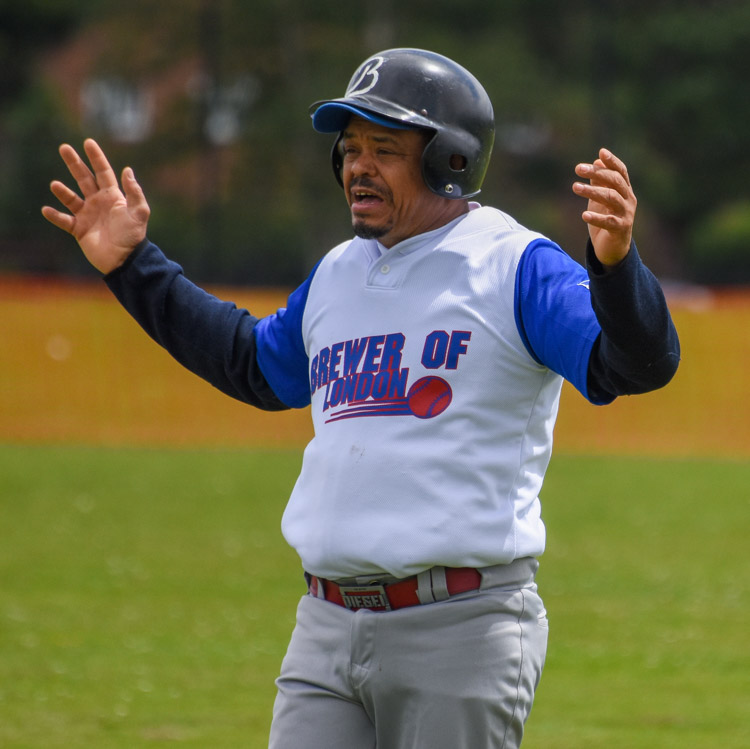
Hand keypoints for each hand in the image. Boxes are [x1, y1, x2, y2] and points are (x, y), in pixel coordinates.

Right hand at [42, 139, 149, 273]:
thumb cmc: (133, 236)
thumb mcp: (139, 213)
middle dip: (75, 164)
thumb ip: (134, 192)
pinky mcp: (80, 230)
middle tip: (64, 148)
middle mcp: (99, 203)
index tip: (88, 142)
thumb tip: (128, 170)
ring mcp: (88, 215)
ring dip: (63, 191)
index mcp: (113, 197)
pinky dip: (55, 216)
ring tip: (55, 184)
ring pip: (71, 198)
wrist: (125, 260)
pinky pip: (64, 220)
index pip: (103, 172)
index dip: (96, 158)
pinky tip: (46, 209)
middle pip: (84, 179)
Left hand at [572, 148, 636, 266]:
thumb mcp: (600, 199)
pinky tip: (584, 215)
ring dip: (592, 191)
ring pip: (611, 198)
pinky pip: (609, 222)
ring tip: (575, 187)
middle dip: (597, 173)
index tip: (601, 152)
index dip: (612, 162)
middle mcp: (628, 200)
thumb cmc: (606, 220)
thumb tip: (596, 161)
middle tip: (578, 168)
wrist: (613, 248)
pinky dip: (596, 218)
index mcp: (624, 191)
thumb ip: (600, 182)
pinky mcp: (621, 229)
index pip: (621, 172)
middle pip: (615, 182)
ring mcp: (626, 214)